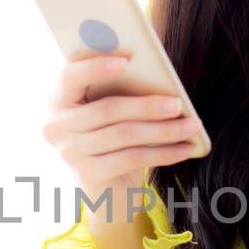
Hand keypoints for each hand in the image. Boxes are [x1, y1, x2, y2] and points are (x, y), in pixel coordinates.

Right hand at [41, 56, 200, 194]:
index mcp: (59, 99)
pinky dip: (164, 153)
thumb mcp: (113, 110)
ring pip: (124, 135)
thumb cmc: (113, 136)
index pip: (70, 77)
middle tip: (179, 103)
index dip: (96, 67)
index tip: (128, 60)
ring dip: (164, 130)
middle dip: (148, 105)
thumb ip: (122, 89)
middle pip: (107, 109)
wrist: (107, 188)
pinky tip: (186, 148)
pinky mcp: (88, 176)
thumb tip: (160, 78)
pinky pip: (132, 159)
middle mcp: (56, 126)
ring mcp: (70, 153)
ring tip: (192, 126)